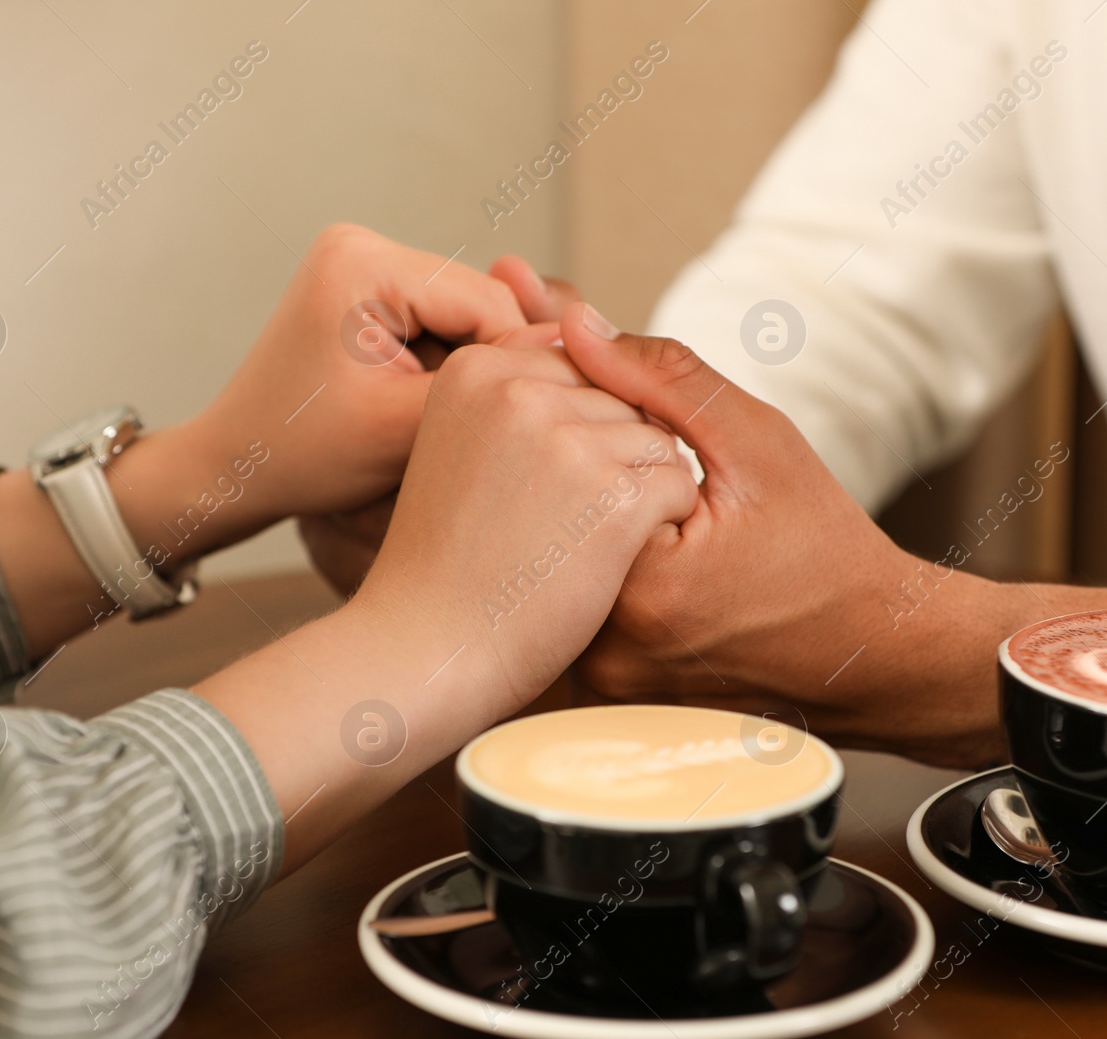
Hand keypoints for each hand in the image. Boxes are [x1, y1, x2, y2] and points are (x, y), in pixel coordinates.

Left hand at [191, 223, 529, 523]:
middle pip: (480, 303)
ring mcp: (362, 260)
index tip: (539, 428)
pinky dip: (448, 367)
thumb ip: (487, 385)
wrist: (235, 465)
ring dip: (474, 370)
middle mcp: (361, 243)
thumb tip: (570, 345)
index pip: (488, 305)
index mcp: (363, 263)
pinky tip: (435, 410)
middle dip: (494, 368)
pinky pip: (440, 322)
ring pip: (467, 315)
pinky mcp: (367, 287)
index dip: (521, 368)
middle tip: (500, 432)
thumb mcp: (406, 431)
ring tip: (460, 426)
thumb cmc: (305, 458)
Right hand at [352, 334, 698, 712]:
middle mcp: (521, 389)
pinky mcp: (612, 496)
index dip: (577, 429)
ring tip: (575, 542)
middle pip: (621, 398)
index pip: (578, 363)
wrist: (428, 646)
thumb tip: (582, 323)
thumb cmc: (449, 556)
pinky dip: (662, 526)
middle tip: (551, 521)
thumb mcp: (461, 442)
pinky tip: (607, 559)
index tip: (537, 483)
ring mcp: (568, 441)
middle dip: (611, 457)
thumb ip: (515, 386)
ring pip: (657, 440)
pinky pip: (678, 485)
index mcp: (477, 367)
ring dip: (639, 493)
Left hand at [558, 307, 1106, 766]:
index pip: (562, 471)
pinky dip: (600, 572)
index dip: (591, 429)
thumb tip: (573, 321)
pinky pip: (580, 609)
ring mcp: (603, 679)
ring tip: (677, 529)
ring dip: (586, 525)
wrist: (868, 651)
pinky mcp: (608, 693)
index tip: (647, 434)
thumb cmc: (824, 546)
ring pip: (560, 566)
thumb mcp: (757, 442)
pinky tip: (661, 564)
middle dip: (585, 477)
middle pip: (551, 525)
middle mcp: (607, 647)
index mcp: (640, 585)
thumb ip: (662, 377)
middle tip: (675, 493)